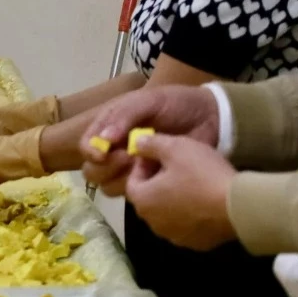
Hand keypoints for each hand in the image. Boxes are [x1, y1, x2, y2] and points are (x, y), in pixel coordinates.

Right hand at [77, 86, 219, 194]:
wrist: (210, 117)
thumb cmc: (176, 104)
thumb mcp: (149, 101)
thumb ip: (124, 116)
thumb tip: (103, 140)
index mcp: (109, 127)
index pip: (87, 145)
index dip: (91, 151)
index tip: (103, 153)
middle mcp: (115, 150)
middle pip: (92, 171)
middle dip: (106, 168)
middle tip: (128, 158)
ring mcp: (131, 169)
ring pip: (109, 187)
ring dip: (122, 179)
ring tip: (145, 166)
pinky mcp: (150, 183)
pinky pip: (134, 195)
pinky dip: (141, 189)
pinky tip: (157, 175)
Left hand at [122, 132, 238, 249]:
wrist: (239, 207)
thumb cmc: (202, 174)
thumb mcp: (176, 148)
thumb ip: (151, 144)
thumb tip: (137, 144)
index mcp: (144, 201)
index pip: (132, 182)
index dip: (143, 166)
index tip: (157, 154)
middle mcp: (154, 223)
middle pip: (150, 198)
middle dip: (158, 181)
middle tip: (176, 166)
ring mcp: (175, 237)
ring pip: (168, 213)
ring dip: (174, 198)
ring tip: (193, 182)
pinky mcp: (196, 244)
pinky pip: (188, 225)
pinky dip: (191, 213)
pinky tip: (206, 200)